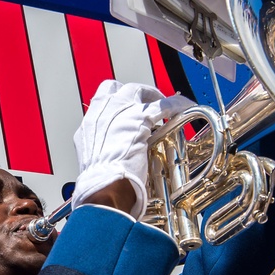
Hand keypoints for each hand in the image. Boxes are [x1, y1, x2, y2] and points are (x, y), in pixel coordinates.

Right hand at [72, 80, 193, 218]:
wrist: (105, 186)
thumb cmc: (101, 181)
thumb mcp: (95, 160)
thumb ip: (104, 149)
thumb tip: (115, 154)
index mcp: (89, 123)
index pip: (103, 100)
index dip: (118, 101)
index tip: (127, 108)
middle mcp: (101, 111)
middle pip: (119, 89)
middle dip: (135, 94)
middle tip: (148, 104)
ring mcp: (119, 112)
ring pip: (139, 91)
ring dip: (153, 96)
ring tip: (165, 105)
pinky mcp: (139, 118)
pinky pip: (162, 104)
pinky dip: (175, 104)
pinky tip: (184, 106)